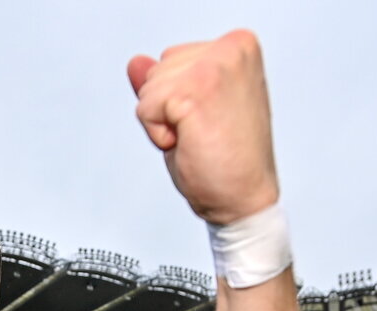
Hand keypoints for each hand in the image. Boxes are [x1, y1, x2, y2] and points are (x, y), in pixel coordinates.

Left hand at [128, 29, 277, 224]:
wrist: (242, 199)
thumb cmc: (223, 160)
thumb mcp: (189, 110)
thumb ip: (165, 81)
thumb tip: (134, 63)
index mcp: (238, 45)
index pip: (171, 60)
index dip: (177, 99)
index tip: (210, 120)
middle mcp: (232, 48)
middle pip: (157, 70)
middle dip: (167, 109)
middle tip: (204, 133)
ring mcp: (215, 67)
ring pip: (148, 89)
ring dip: (163, 123)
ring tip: (199, 138)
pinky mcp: (195, 91)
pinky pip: (145, 109)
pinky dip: (158, 135)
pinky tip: (189, 144)